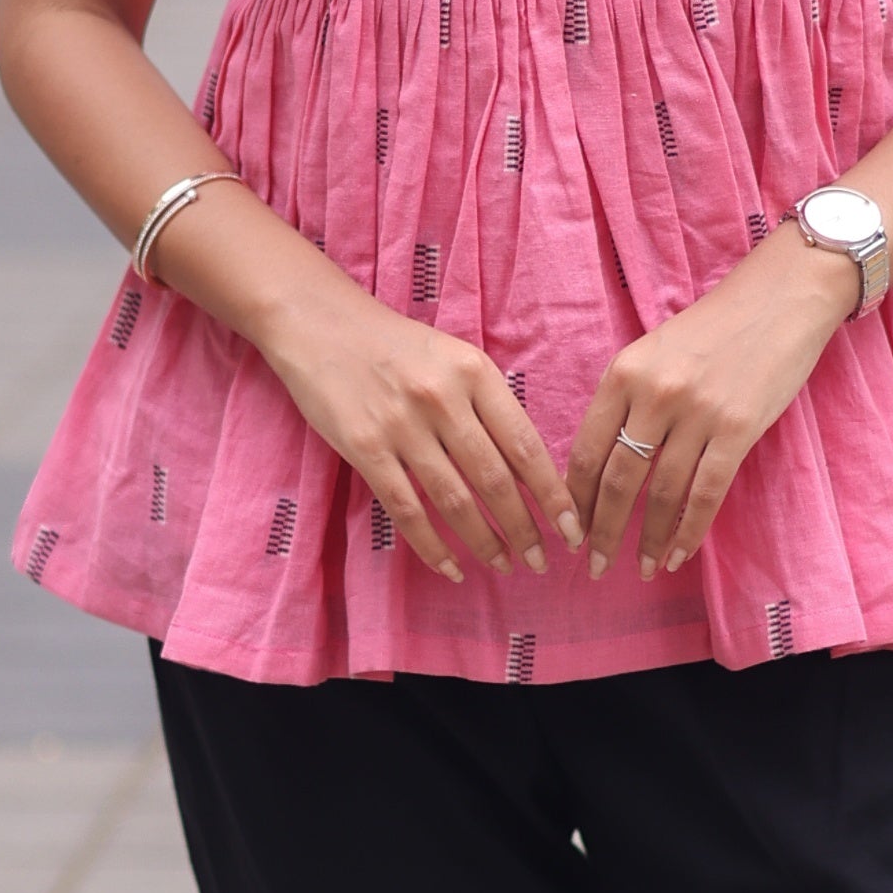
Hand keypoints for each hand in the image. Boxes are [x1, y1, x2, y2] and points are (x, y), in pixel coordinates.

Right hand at [262, 282, 574, 581]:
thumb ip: (488, 404)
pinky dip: (433, 547)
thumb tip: (527, 469)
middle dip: (525, 529)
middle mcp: (443, 399)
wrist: (320, 324)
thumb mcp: (454, 358)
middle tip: (540, 561)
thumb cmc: (396, 345)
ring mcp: (402, 425)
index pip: (526, 446)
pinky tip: (452, 568)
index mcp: (475, 373)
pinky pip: (407, 510)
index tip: (572, 528)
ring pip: (456, 501)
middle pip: (495, 480)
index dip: (553, 495)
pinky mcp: (365, 448)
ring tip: (505, 565)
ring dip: (486, 543)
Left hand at [569, 235, 855, 582]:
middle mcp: (654, 394)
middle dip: (602, 531)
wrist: (779, 299)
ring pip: (662, 494)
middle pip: (618, 480)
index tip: (570, 530)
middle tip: (593, 567)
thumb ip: (628, 399)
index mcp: (623, 373)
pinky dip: (689, 530)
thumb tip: (605, 463)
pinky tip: (678, 555)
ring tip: (640, 569)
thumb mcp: (654, 351)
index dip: (575, 499)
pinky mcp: (738, 429)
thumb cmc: (715, 327)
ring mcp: (698, 413)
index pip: (587, 450)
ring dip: (648, 540)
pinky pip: (706, 493)